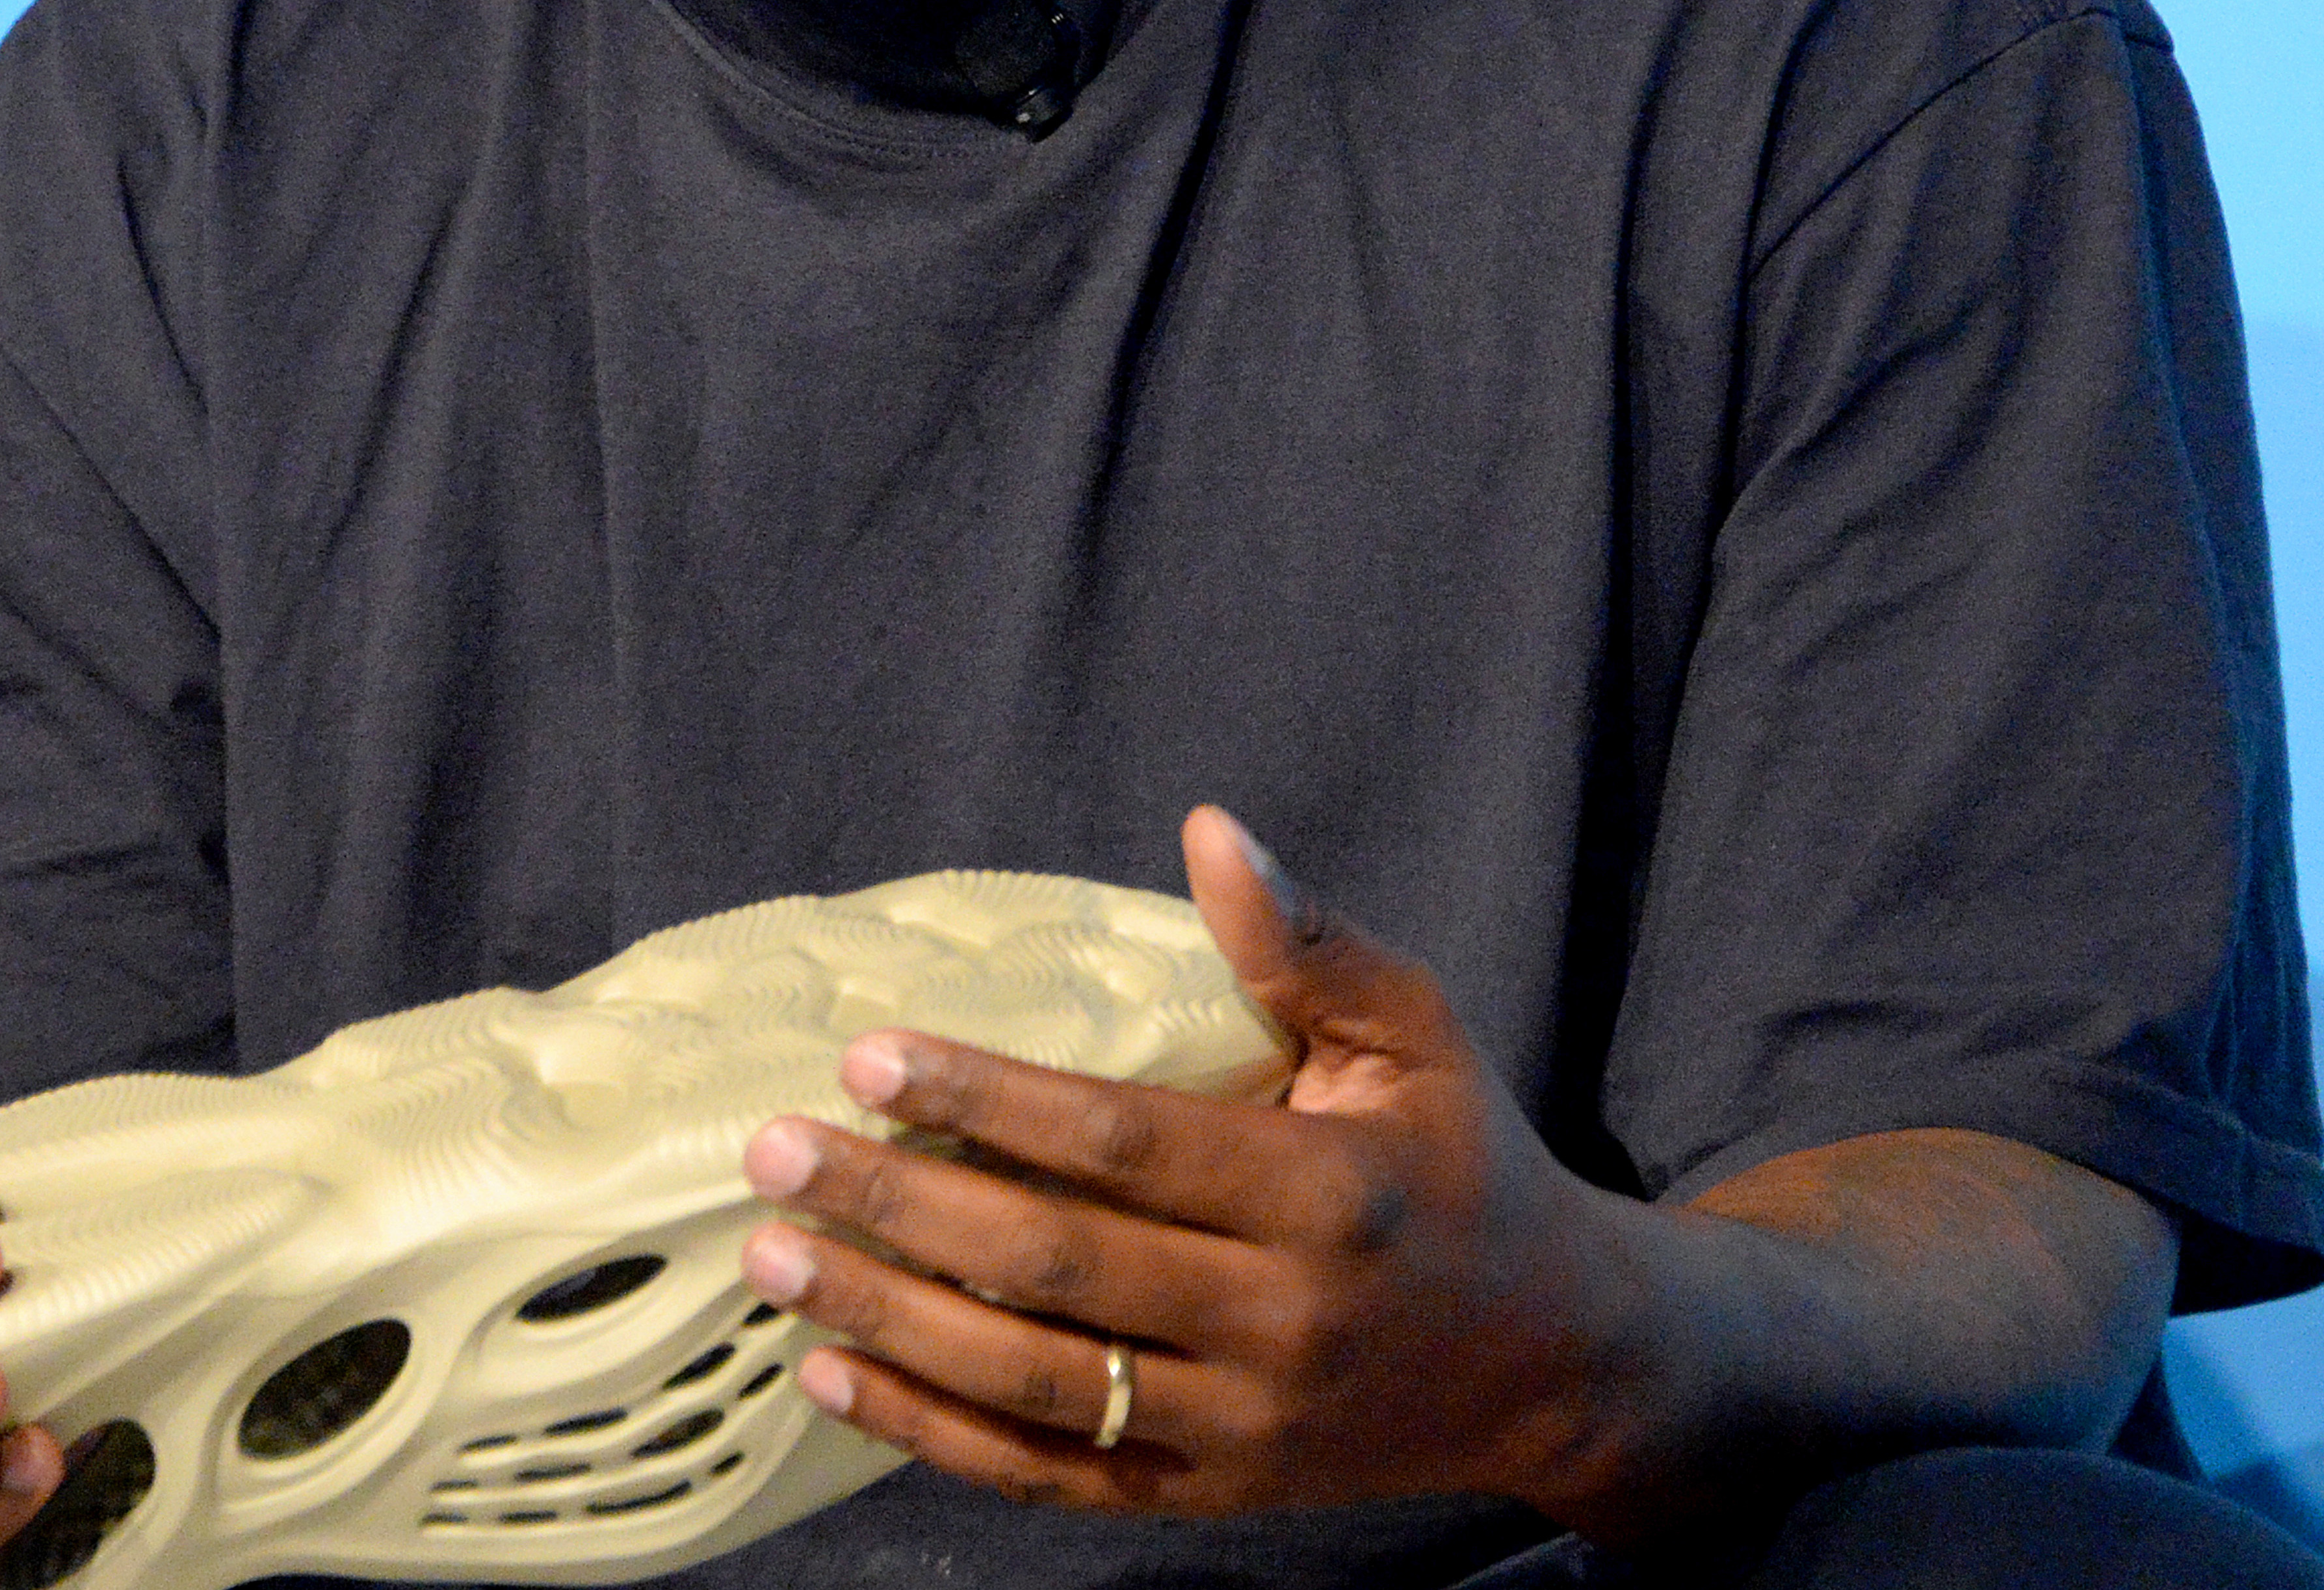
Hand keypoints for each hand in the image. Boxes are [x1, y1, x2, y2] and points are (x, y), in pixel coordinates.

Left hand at [734, 807, 1644, 1524]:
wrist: (1551, 1360)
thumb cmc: (1464, 1162)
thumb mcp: (1417, 1032)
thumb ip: (1308, 943)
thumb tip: (1210, 830)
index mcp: (1326, 1196)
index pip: (1123, 1145)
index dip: (989, 1100)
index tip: (868, 1056)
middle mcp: (1280, 1324)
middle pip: (1054, 1267)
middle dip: (899, 1205)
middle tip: (772, 1150)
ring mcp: (1240, 1428)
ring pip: (1033, 1383)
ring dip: (887, 1323)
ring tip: (776, 1259)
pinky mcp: (1209, 1493)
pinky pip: (1048, 1476)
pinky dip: (931, 1434)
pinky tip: (833, 1379)